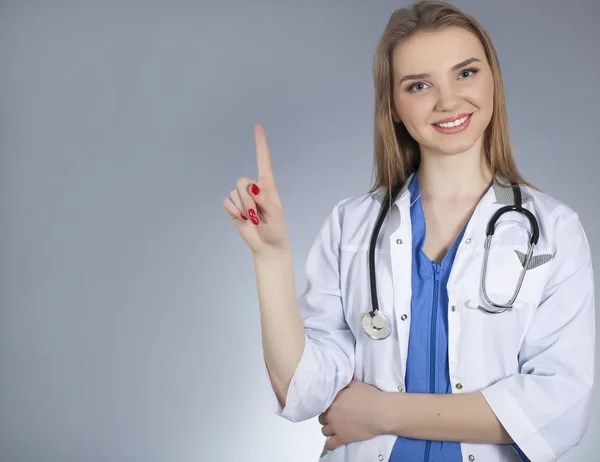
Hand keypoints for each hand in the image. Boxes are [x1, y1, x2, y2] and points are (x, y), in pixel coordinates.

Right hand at [222, 125, 289, 255]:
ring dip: (241, 207)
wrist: (267, 246)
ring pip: (234, 193)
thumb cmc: (276, 229)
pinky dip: (233, 211)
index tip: (258, 127)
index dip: (260, 144)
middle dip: (246, 198)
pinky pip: (227, 202)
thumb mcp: (275, 214)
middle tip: (254, 214)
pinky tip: (242, 219)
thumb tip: (253, 186)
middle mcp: (254, 188)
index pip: (263, 161)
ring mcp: (242, 197)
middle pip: (242, 181)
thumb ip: (264, 200)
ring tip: (252, 219)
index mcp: (268, 186)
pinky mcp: (233, 207)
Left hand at [318, 380, 388, 450]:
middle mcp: (331, 413)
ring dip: (329, 430)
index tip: (333, 407)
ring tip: (336, 429)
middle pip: (322, 418)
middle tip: (335, 417)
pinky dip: (329, 445)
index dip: (329, 406)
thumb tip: (341, 384)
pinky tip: (331, 444)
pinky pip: (330, 444)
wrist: (380, 412)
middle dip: (328, 418)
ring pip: (324, 431)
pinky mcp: (342, 438)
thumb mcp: (356, 384)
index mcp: (334, 399)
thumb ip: (345, 385)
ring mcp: (336, 426)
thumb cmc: (370, 396)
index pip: (324, 403)